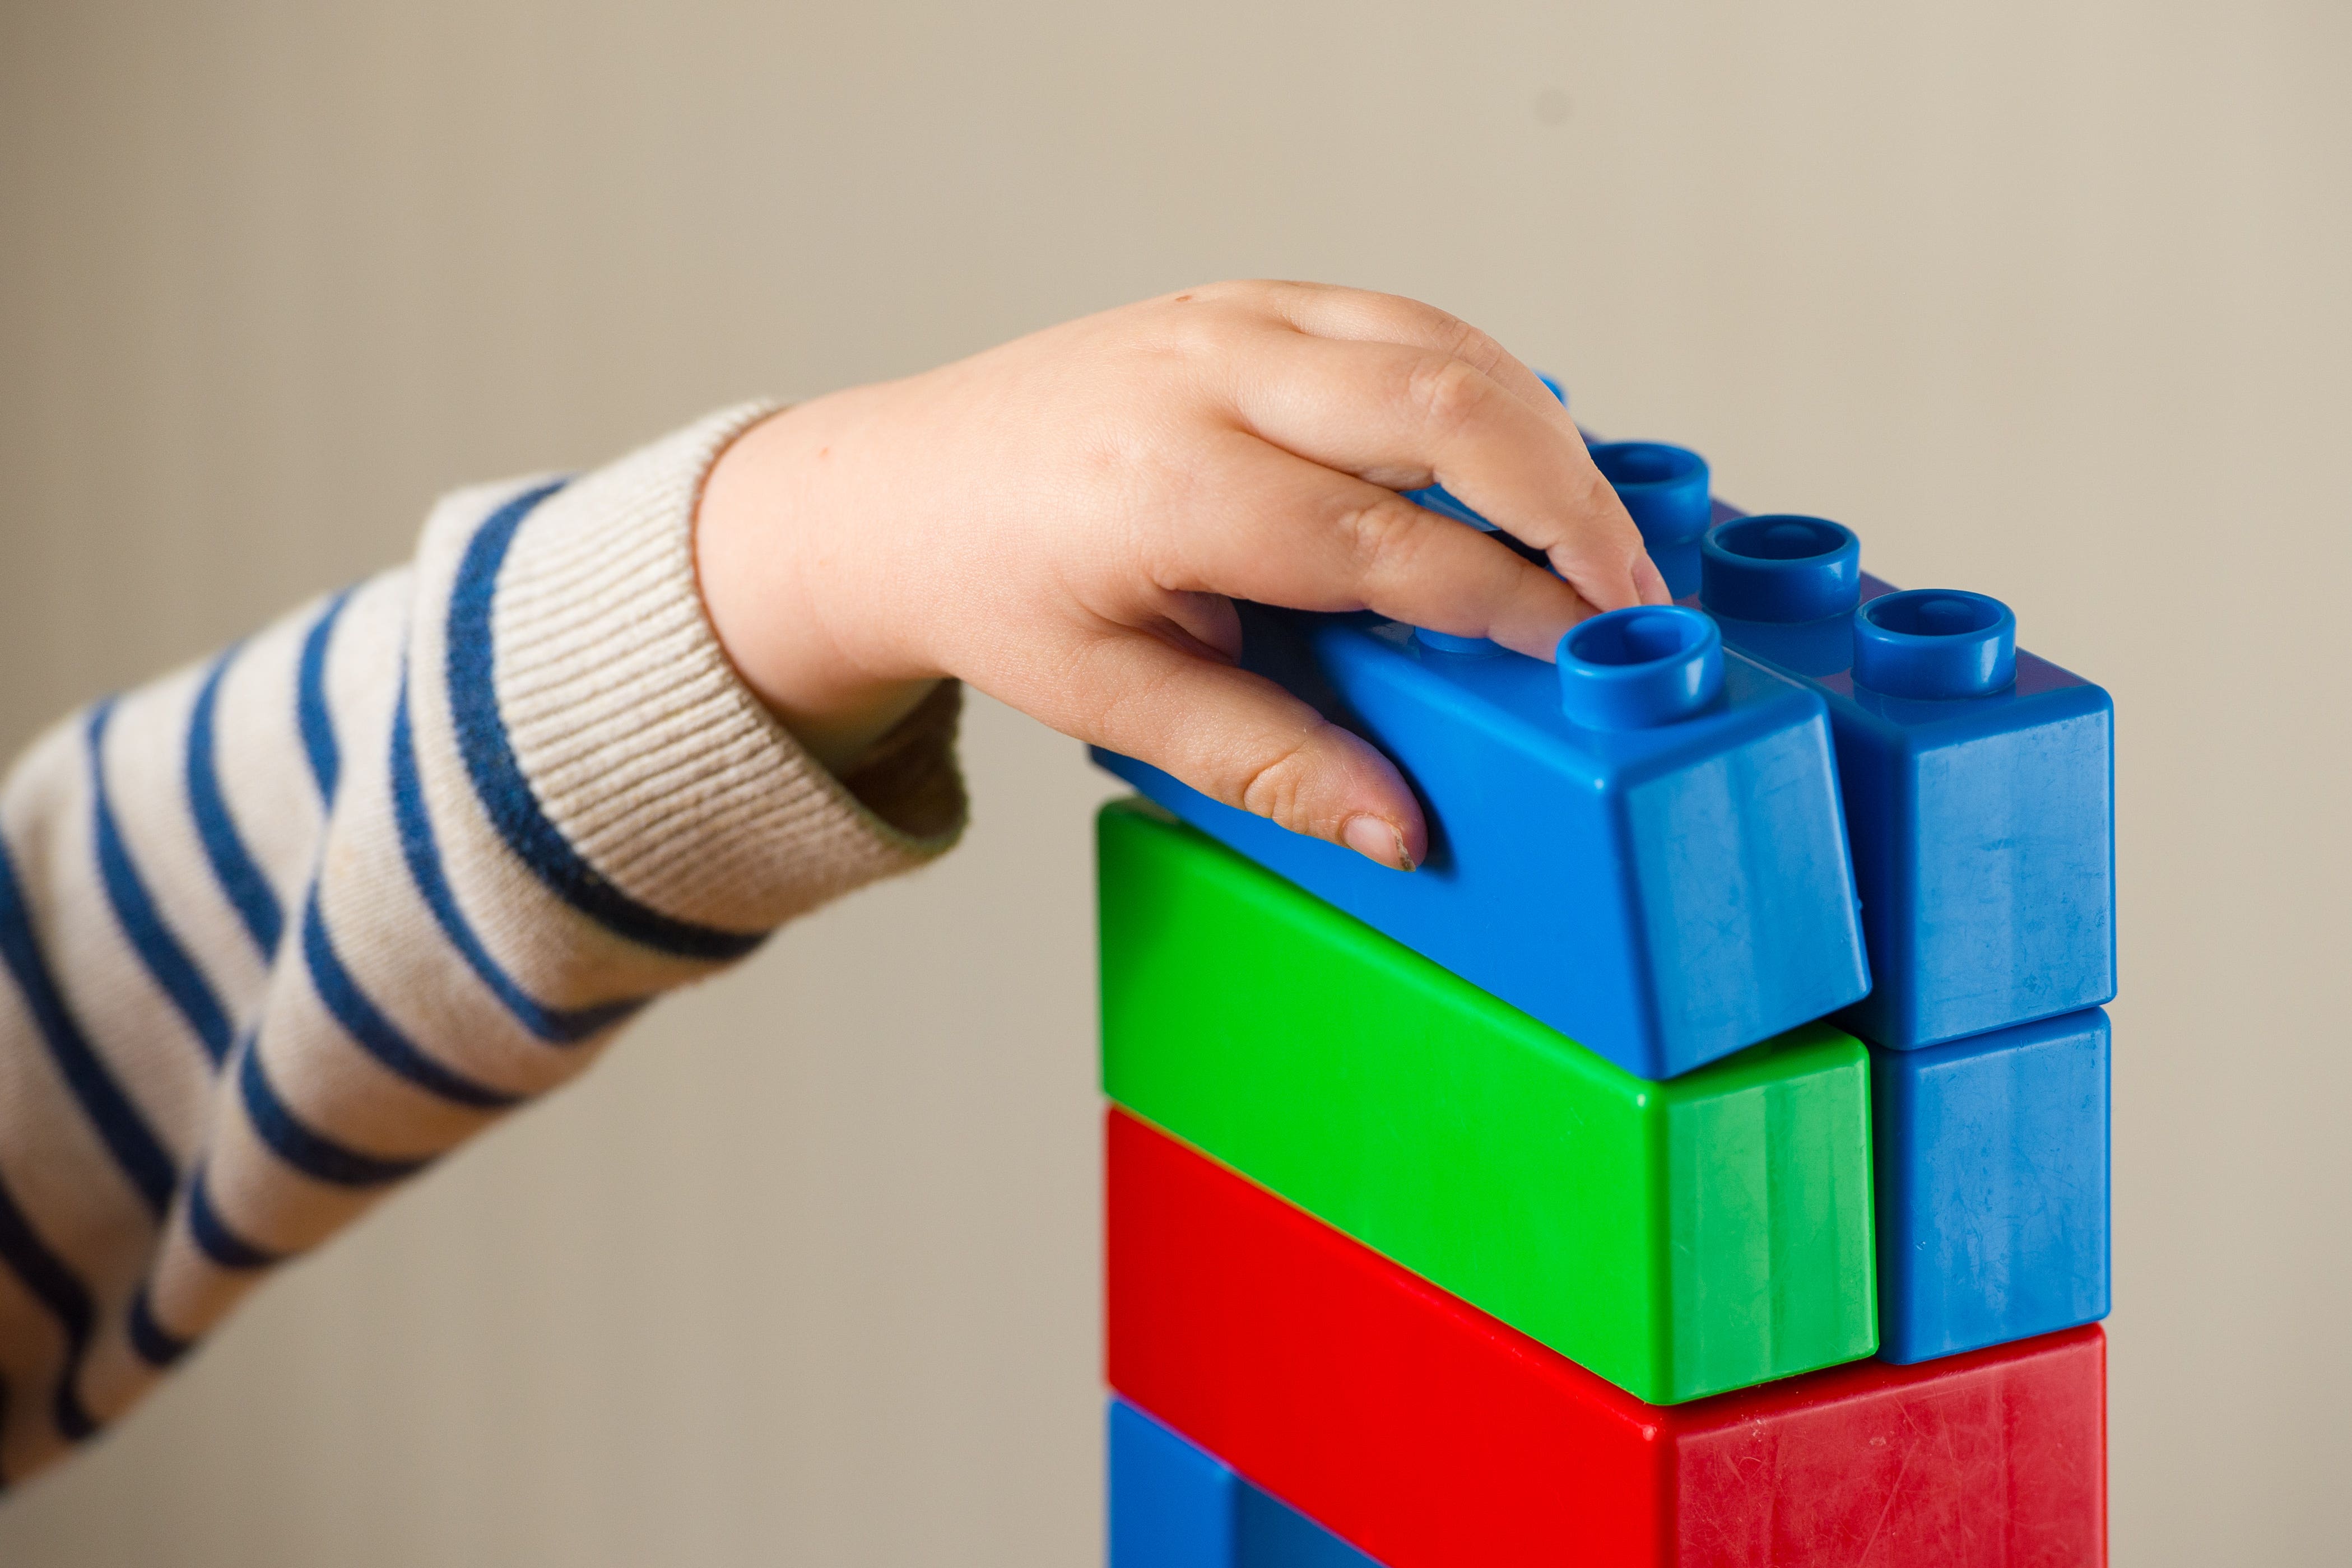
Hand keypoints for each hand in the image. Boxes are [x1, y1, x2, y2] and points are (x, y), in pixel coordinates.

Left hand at [694, 280, 1665, 868]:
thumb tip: (1403, 827)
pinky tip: (1524, 459)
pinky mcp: (1247, 298)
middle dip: (1568, 504)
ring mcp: (1229, 315)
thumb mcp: (1115, 704)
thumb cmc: (997, 593)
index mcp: (1170, 485)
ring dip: (1544, 437)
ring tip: (1602, 539)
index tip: (1589, 661)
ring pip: (1443, 345)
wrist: (897, 492)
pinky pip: (1403, 319)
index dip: (1510, 605)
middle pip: (1446, 409)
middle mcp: (1207, 373)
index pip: (1390, 544)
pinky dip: (1485, 384)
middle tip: (1637, 596)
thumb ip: (1270, 763)